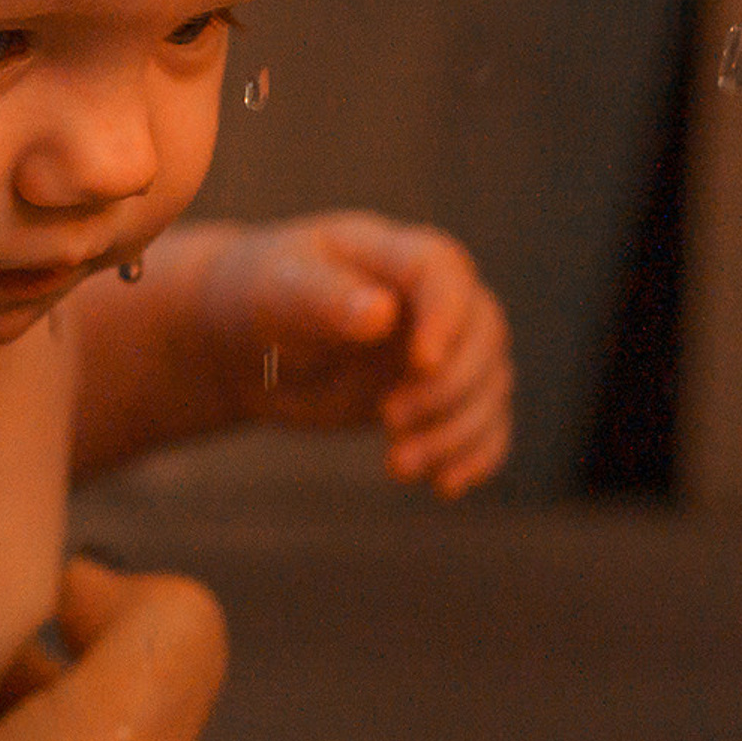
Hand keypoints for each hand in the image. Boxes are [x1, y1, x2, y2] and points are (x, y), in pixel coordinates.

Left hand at [199, 213, 511, 496]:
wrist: (252, 347)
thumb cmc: (265, 301)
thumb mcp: (281, 293)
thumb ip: (326, 300)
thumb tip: (381, 313)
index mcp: (396, 255)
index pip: (445, 272)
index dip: (446, 317)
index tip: (420, 364)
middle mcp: (434, 299)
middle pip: (483, 334)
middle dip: (448, 387)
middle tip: (388, 421)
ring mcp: (445, 348)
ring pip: (489, 384)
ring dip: (456, 432)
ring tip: (398, 467)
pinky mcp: (441, 395)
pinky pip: (484, 424)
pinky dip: (475, 456)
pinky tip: (443, 485)